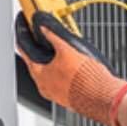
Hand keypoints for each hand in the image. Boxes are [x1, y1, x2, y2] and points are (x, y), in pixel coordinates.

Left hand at [15, 11, 126, 125]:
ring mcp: (55, 92)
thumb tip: (45, 28)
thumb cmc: (86, 79)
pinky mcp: (68, 95)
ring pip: (49, 72)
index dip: (23, 37)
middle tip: (41, 37)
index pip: (25, 52)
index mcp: (39, 75)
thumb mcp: (67, 50)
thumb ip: (54, 37)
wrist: (103, 97)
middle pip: (36, 62)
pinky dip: (62, 70)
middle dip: (39, 49)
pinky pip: (61, 80)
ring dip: (52, 60)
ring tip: (61, 49)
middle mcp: (44, 86)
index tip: (23, 29)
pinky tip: (72, 65)